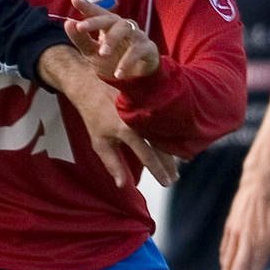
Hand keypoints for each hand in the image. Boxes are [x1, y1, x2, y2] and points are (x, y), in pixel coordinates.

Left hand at [37, 45, 177, 189]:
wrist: (92, 84)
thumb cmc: (94, 116)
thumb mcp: (100, 143)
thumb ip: (112, 164)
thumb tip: (123, 185)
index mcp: (128, 130)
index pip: (148, 156)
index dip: (158, 171)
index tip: (166, 183)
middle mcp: (141, 119)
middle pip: (162, 146)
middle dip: (169, 165)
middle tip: (174, 180)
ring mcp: (147, 108)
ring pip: (165, 134)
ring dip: (172, 151)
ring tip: (176, 167)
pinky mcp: (150, 101)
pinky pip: (163, 121)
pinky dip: (170, 135)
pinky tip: (175, 145)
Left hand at [65, 0, 160, 80]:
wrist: (135, 79)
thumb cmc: (112, 60)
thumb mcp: (92, 52)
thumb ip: (81, 39)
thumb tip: (68, 23)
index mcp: (110, 26)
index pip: (98, 13)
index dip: (87, 6)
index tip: (74, 0)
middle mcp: (124, 26)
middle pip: (111, 18)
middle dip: (95, 22)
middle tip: (80, 27)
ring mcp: (138, 36)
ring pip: (126, 30)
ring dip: (112, 40)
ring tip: (102, 54)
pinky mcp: (148, 49)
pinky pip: (138, 51)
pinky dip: (127, 62)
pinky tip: (118, 74)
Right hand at [219, 172, 269, 269]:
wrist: (262, 179)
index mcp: (258, 240)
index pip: (248, 267)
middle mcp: (243, 238)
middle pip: (235, 266)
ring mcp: (235, 232)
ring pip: (228, 257)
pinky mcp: (231, 225)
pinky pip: (225, 246)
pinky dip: (224, 258)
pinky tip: (223, 262)